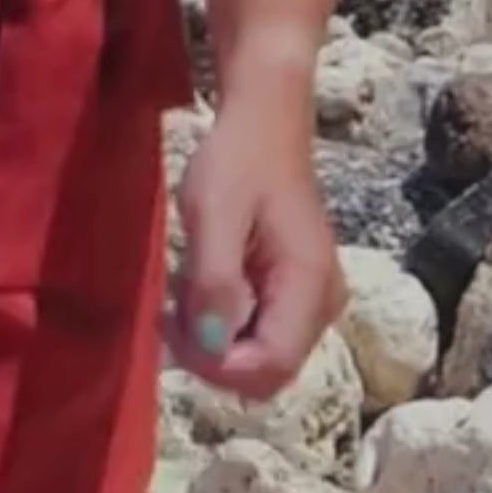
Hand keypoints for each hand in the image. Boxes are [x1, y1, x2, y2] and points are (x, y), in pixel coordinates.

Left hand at [170, 83, 343, 398]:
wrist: (262, 122)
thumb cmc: (237, 160)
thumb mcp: (212, 214)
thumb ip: (213, 282)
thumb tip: (209, 346)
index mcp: (309, 285)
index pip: (271, 365)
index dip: (217, 365)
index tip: (169, 327)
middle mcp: (322, 304)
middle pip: (268, 370)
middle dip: (213, 356)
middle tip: (169, 312)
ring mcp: (313, 300)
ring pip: (261, 355)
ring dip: (215, 339)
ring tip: (182, 291)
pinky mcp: (296, 292)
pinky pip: (260, 331)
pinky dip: (224, 321)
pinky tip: (200, 286)